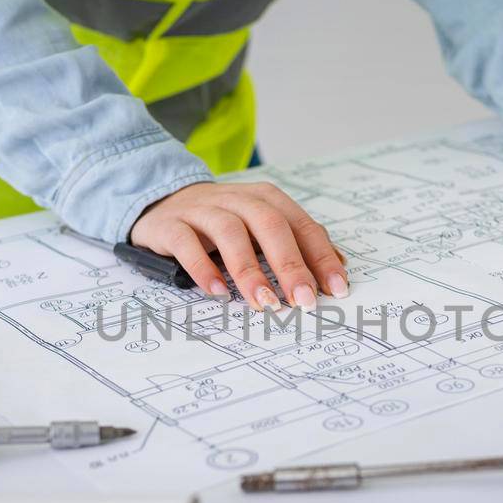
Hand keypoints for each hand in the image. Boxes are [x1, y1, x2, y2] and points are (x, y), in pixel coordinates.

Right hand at [130, 181, 347, 308]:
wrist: (163, 202)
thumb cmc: (223, 221)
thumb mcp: (261, 227)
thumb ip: (298, 243)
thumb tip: (339, 267)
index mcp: (266, 199)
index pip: (302, 225)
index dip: (321, 257)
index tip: (336, 289)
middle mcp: (238, 199)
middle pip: (270, 225)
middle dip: (290, 264)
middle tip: (303, 300)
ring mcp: (202, 210)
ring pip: (231, 233)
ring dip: (249, 271)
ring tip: (263, 302)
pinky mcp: (171, 225)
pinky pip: (187, 244)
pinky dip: (203, 268)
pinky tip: (218, 292)